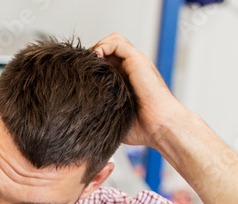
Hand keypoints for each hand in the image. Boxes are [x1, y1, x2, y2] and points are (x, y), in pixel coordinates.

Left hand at [91, 33, 190, 148]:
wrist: (160, 127)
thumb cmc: (141, 128)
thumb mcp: (113, 118)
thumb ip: (100, 112)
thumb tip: (80, 123)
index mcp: (124, 80)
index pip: (104, 60)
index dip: (90, 64)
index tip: (77, 76)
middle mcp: (130, 68)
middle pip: (107, 47)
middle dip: (91, 54)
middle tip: (80, 68)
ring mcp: (135, 63)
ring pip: (112, 41)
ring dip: (97, 48)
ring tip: (88, 64)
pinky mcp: (138, 61)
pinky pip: (117, 43)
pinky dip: (103, 47)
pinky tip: (95, 61)